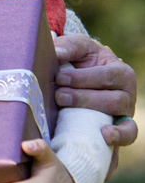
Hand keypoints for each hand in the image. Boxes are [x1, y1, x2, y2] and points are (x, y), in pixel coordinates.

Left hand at [54, 34, 136, 174]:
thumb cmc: (83, 60)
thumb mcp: (78, 47)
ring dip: (90, 111)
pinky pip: (127, 134)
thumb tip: (55, 53)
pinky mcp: (121, 128)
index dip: (82, 78)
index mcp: (120, 71)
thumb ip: (68, 47)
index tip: (59, 77)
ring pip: (115, 114)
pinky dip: (118, 136)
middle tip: (59, 95)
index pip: (105, 76)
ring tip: (66, 106)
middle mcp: (127, 93)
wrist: (85, 78)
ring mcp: (125, 112)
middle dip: (83, 97)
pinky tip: (104, 135)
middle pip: (111, 98)